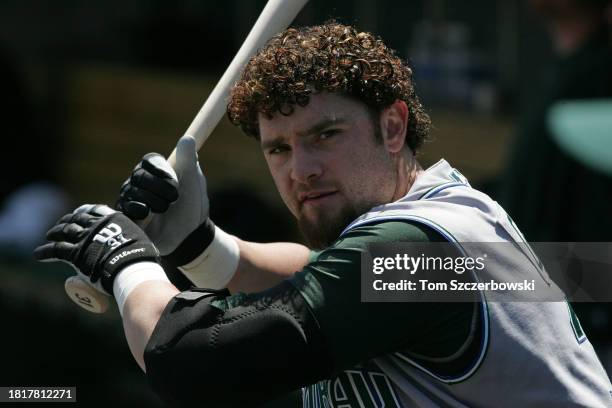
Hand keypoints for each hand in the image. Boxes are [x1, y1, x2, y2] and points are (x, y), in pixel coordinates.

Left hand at [34, 204, 159, 293]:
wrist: (132, 267)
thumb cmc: (141, 258)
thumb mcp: (141, 240)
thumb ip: (134, 239)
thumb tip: (141, 246)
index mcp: (113, 219)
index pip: (94, 209)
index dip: (84, 211)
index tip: (79, 211)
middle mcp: (96, 225)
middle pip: (76, 219)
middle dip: (67, 221)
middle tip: (60, 225)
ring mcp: (84, 238)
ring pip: (64, 231)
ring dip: (55, 232)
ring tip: (49, 235)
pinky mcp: (75, 253)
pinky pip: (55, 250)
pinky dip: (44, 252)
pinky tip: (37, 254)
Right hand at [116, 135, 209, 255]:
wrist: (189, 238)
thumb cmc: (192, 209)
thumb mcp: (195, 184)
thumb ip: (190, 162)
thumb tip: (187, 139)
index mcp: (157, 172)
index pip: (150, 160)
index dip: (161, 169)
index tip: (175, 181)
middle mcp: (140, 183)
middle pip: (139, 175)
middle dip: (159, 187)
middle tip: (174, 199)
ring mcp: (131, 199)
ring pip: (131, 191)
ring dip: (152, 200)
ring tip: (164, 210)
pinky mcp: (126, 216)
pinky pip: (123, 207)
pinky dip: (138, 209)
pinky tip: (148, 214)